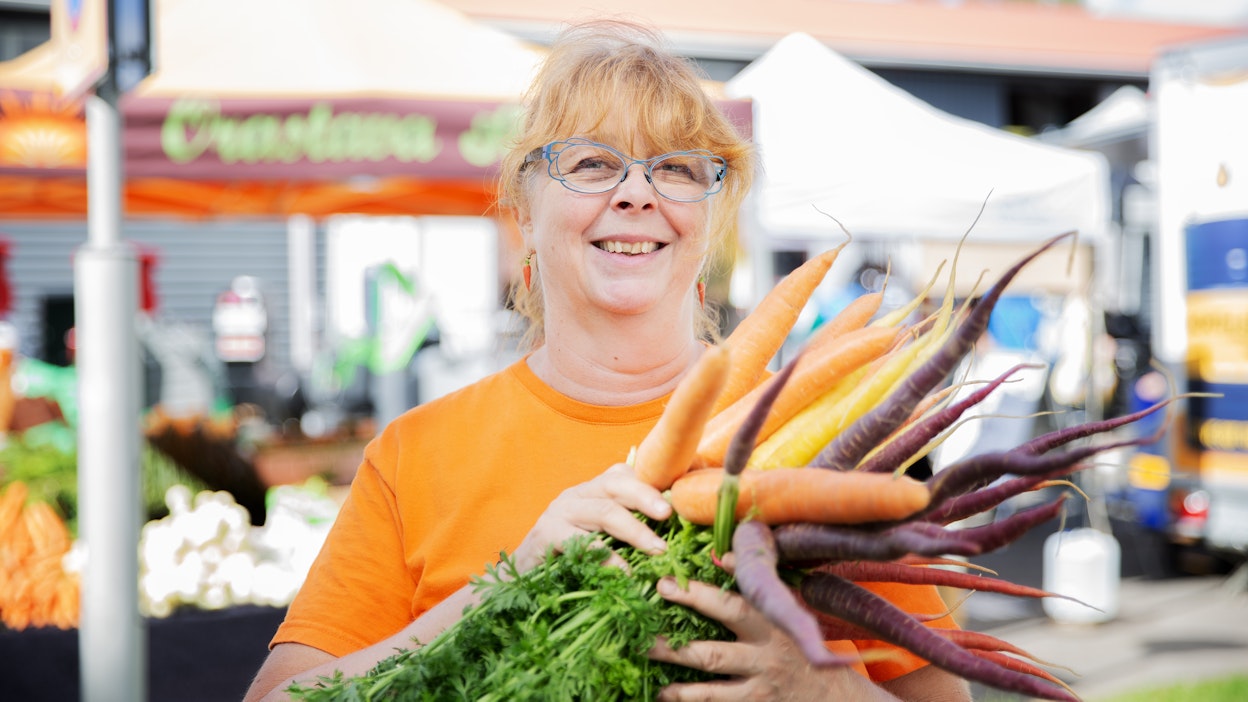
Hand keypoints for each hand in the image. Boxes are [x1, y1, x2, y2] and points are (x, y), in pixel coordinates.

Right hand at [509, 463, 672, 572]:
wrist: (518, 579)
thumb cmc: (567, 560)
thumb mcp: (598, 539)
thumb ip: (625, 532)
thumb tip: (673, 540)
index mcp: (591, 492)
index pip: (624, 475)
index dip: (652, 484)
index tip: (679, 498)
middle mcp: (576, 495)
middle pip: (616, 484)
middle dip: (646, 497)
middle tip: (669, 514)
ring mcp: (559, 513)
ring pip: (604, 511)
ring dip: (635, 530)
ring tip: (658, 550)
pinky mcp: (546, 535)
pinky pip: (582, 542)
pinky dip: (607, 557)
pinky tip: (624, 572)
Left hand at [649, 577, 889, 701]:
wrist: (832, 693)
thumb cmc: (801, 640)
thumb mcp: (787, 606)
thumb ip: (754, 583)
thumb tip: (721, 555)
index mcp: (771, 624)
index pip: (729, 608)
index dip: (695, 596)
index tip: (664, 584)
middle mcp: (764, 657)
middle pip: (712, 653)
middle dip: (673, 646)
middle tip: (639, 636)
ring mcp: (760, 686)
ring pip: (711, 687)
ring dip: (676, 683)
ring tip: (646, 673)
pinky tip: (665, 696)